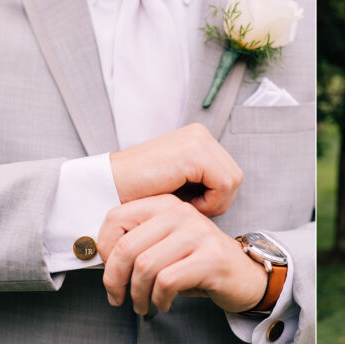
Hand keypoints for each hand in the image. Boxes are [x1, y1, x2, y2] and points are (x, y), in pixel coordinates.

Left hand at [97, 195, 267, 313]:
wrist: (245, 276)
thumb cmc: (199, 264)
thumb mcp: (166, 246)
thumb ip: (139, 243)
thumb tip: (100, 259)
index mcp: (167, 204)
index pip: (116, 218)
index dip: (104, 251)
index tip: (110, 273)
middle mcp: (182, 213)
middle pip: (127, 247)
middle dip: (115, 280)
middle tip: (117, 298)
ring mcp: (198, 234)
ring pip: (145, 267)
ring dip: (138, 294)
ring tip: (142, 305)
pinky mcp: (210, 258)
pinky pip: (167, 281)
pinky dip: (158, 299)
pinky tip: (163, 304)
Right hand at [109, 123, 242, 216]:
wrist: (109, 185)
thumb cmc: (141, 191)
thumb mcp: (180, 181)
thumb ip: (204, 181)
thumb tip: (230, 193)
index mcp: (198, 138)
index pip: (230, 173)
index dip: (217, 198)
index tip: (192, 207)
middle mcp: (200, 133)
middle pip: (235, 177)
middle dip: (217, 201)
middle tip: (191, 210)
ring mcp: (198, 140)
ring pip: (232, 181)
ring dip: (213, 203)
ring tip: (187, 207)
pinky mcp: (194, 153)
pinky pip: (223, 185)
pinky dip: (209, 202)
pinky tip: (185, 205)